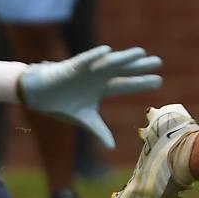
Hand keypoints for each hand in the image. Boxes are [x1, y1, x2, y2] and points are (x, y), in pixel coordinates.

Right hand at [19, 45, 162, 148]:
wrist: (38, 95)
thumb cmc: (63, 103)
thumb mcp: (84, 119)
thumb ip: (99, 130)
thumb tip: (112, 147)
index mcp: (102, 88)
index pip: (126, 85)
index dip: (141, 83)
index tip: (160, 81)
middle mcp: (98, 76)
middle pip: (123, 70)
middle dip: (139, 66)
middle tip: (158, 61)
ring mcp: (86, 70)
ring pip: (108, 63)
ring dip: (123, 58)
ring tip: (140, 52)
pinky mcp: (71, 67)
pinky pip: (84, 60)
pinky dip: (94, 56)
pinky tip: (107, 51)